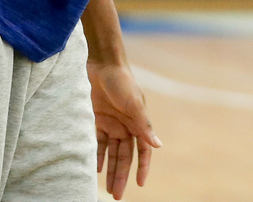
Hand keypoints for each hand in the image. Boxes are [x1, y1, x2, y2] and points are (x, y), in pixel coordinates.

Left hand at [88, 59, 161, 199]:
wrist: (100, 64)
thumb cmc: (121, 81)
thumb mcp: (133, 104)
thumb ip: (144, 125)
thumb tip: (158, 146)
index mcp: (138, 122)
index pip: (142, 150)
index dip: (142, 167)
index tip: (139, 184)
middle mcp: (125, 126)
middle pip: (125, 156)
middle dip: (122, 175)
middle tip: (116, 194)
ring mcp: (110, 124)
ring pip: (111, 153)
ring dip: (109, 170)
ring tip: (106, 189)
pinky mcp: (95, 120)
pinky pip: (96, 143)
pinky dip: (95, 156)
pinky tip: (94, 169)